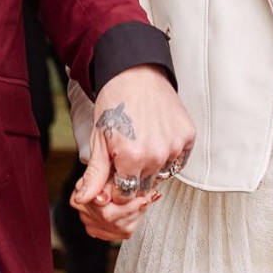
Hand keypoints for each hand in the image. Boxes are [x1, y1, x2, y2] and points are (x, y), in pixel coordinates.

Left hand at [70, 65, 193, 241]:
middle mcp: (157, 155)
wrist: (136, 73)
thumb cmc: (115, 102)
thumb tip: (84, 199)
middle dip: (133, 176)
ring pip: (162, 174)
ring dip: (152, 166)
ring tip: (142, 141)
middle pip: (144, 186)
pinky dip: (169, 154)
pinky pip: (179, 160)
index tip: (114, 169)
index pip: (125, 195)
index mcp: (132, 158)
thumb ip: (95, 174)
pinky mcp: (188, 136)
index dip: (116, 185)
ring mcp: (175, 146)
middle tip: (126, 152)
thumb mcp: (99, 139)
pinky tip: (157, 138)